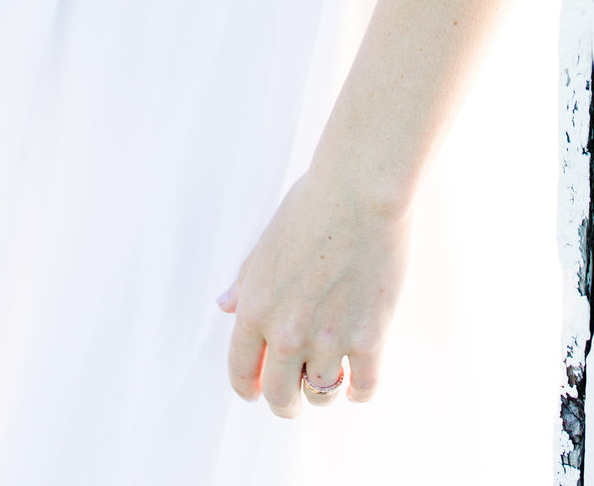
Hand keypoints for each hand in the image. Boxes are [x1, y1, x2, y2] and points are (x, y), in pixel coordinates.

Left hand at [218, 163, 409, 417]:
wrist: (360, 191)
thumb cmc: (313, 204)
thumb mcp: (267, 242)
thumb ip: (245, 281)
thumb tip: (224, 306)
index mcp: (255, 308)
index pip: (241, 372)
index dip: (248, 388)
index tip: (257, 393)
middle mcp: (286, 333)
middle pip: (280, 396)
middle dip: (285, 402)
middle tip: (294, 399)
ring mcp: (328, 340)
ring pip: (321, 395)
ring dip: (323, 391)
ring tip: (331, 380)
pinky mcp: (368, 339)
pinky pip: (363, 388)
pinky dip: (359, 392)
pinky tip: (358, 383)